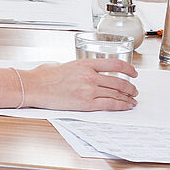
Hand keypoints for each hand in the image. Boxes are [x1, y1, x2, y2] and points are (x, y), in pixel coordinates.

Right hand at [23, 59, 137, 111]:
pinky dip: (121, 105)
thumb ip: (78, 68)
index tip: (134, 73)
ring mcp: (89, 90)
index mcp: (85, 63)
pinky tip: (126, 106)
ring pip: (116, 93)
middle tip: (134, 90)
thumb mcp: (64, 65)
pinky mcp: (86, 103)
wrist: (35, 86)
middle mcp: (90, 76)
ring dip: (128, 97)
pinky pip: (110, 104)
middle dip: (130, 87)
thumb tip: (82, 72)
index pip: (115, 64)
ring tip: (132, 100)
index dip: (128, 69)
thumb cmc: (45, 76)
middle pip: (119, 81)